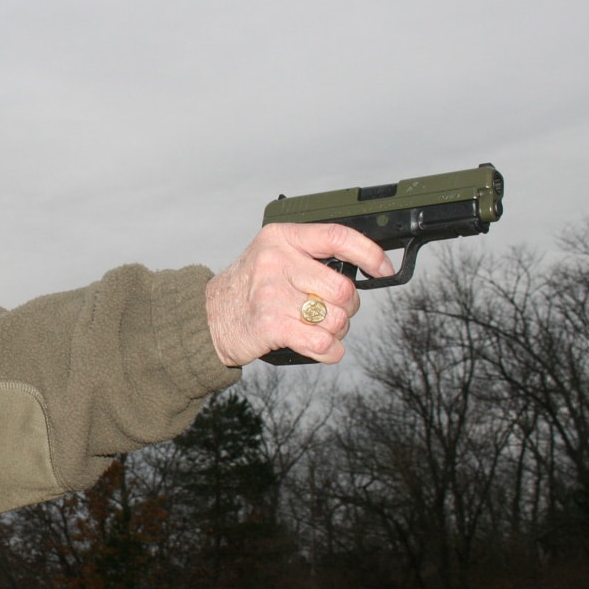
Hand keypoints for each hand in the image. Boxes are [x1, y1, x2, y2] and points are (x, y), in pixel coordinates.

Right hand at [205, 223, 393, 366]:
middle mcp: (275, 262)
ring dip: (336, 331)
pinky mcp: (270, 326)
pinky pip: (322, 342)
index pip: (337, 237)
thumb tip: (361, 269)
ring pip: (336, 319)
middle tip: (331, 311)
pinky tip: (320, 347)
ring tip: (318, 329)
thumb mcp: (272, 256)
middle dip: (346, 307)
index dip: (369, 253)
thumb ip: (309, 256)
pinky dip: (329, 351)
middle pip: (343, 288)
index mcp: (281, 238)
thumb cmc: (247, 289)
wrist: (206, 319)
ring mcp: (271, 294)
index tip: (382, 269)